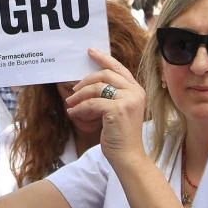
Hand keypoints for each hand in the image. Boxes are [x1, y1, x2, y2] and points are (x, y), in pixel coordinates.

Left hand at [66, 48, 146, 166]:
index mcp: (136, 90)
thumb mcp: (117, 109)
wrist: (128, 156)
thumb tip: (86, 82)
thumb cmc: (119, 134)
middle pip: (105, 75)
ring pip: (96, 88)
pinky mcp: (117, 110)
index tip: (90, 51)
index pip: (119, 68)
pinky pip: (91, 103)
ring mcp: (128, 100)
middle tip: (73, 89)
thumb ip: (109, 94)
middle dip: (85, 80)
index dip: (104, 58)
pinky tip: (74, 113)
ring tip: (71, 103)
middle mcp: (135, 92)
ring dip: (80, 95)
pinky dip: (80, 108)